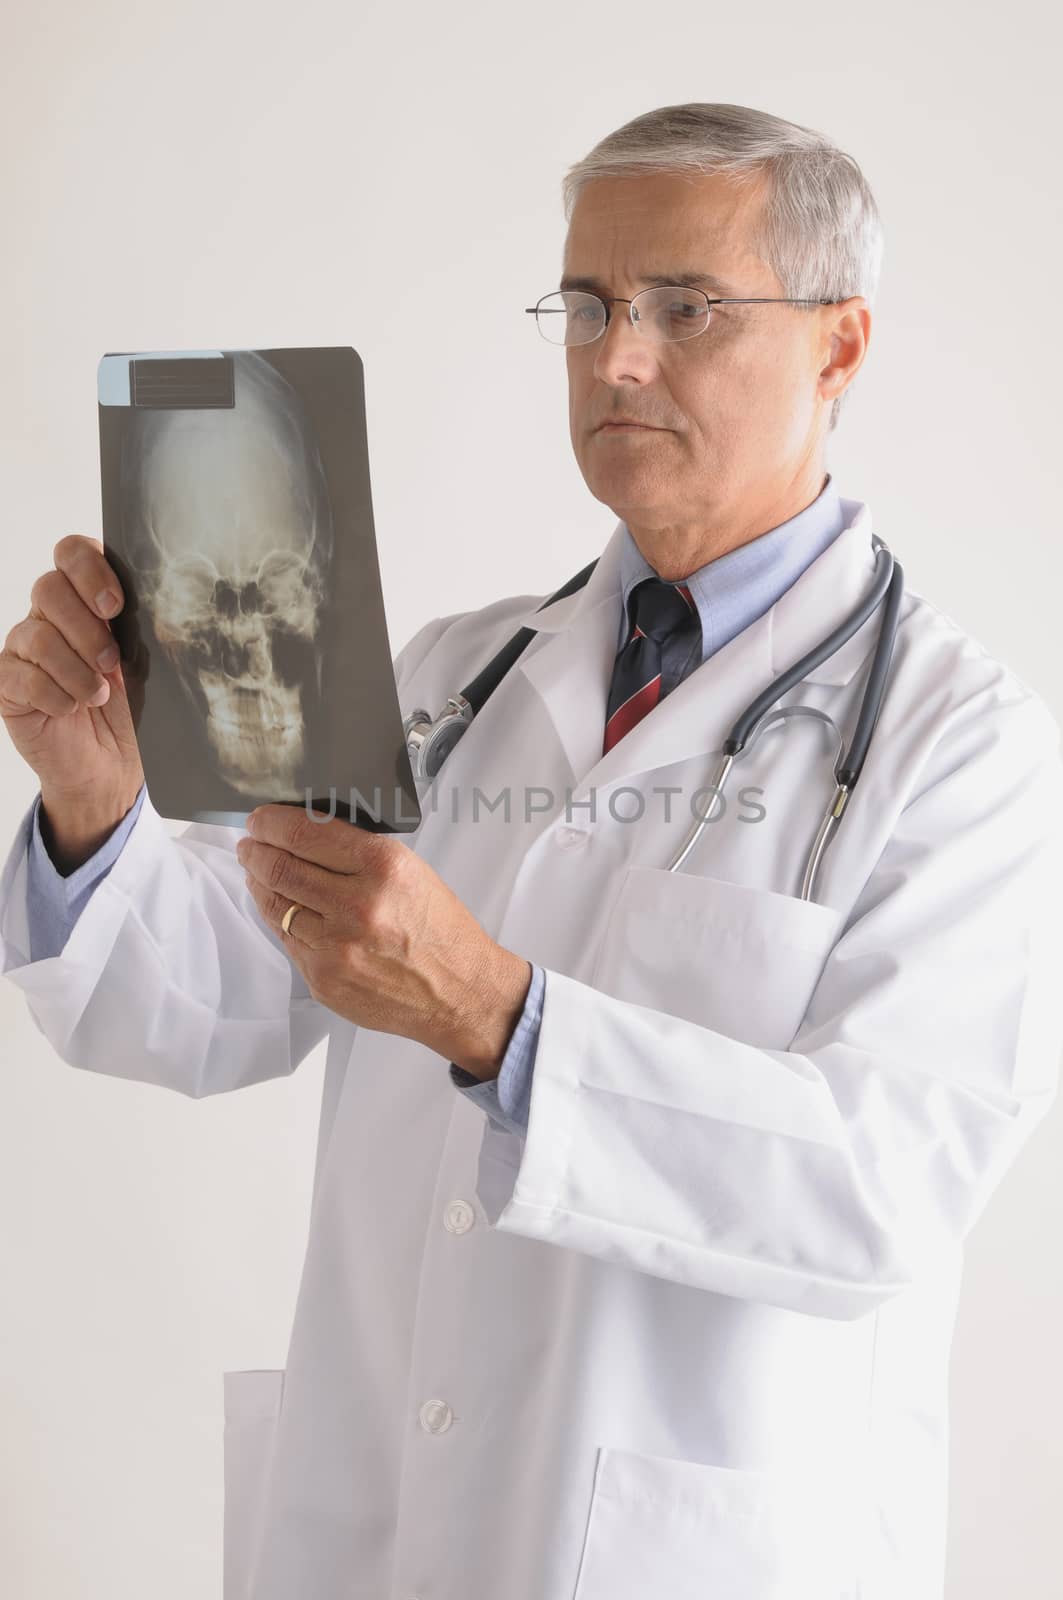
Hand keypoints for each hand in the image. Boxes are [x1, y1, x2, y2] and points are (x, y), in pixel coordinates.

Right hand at [0, 535, 144, 808]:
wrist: (112, 764)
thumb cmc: (129, 708)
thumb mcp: (144, 662)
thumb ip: (141, 626)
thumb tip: (162, 601)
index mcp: (83, 599)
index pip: (71, 552)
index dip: (89, 570)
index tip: (115, 606)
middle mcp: (48, 616)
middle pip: (48, 588)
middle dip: (86, 628)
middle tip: (111, 662)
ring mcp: (23, 649)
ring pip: (36, 636)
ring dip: (75, 669)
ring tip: (97, 696)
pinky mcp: (8, 684)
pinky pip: (20, 676)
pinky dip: (54, 695)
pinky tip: (71, 709)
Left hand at [237, 804, 532, 1076]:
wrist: (459, 993)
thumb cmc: (440, 930)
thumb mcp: (412, 871)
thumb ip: (357, 853)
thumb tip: (302, 836)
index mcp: (383, 867)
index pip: (305, 833)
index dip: (271, 822)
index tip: (260, 819)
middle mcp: (356, 905)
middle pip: (280, 867)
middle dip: (255, 850)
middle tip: (249, 844)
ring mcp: (336, 946)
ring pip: (275, 904)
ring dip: (259, 883)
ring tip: (257, 871)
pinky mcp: (324, 978)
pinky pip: (286, 938)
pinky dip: (278, 916)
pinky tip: (280, 906)